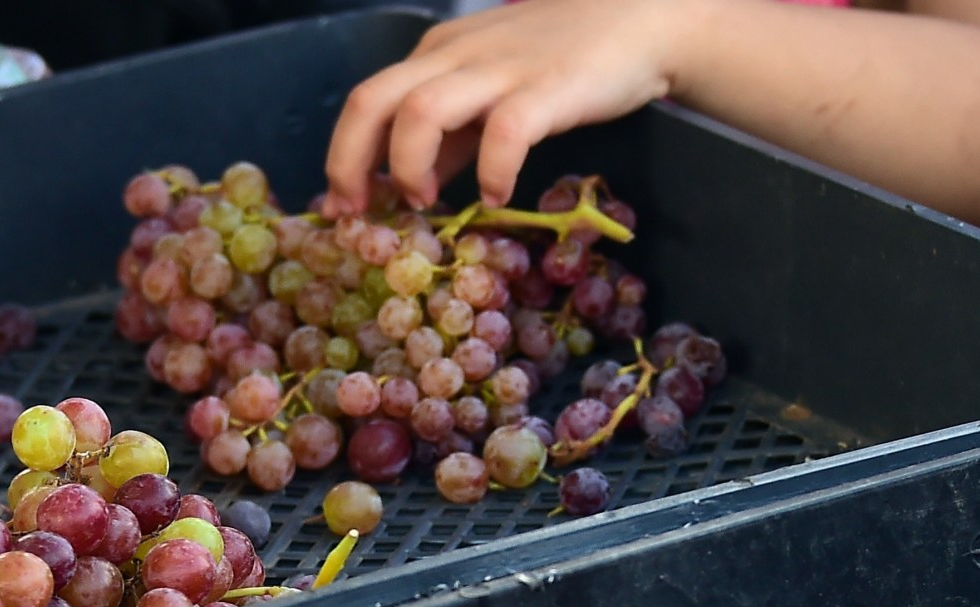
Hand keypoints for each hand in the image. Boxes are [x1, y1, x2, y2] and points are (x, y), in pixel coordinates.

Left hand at [324, 0, 706, 215]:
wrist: (639, 21)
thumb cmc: (562, 59)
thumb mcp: (490, 90)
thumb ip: (452, 135)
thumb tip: (415, 184)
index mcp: (437, 56)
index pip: (368, 100)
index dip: (343, 156)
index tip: (340, 207)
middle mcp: (456, 57)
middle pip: (374, 100)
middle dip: (351, 161)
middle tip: (359, 212)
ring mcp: (500, 70)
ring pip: (422, 110)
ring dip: (410, 165)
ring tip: (426, 204)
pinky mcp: (548, 88)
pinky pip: (504, 132)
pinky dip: (490, 170)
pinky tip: (495, 195)